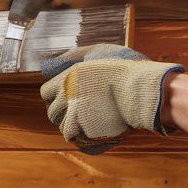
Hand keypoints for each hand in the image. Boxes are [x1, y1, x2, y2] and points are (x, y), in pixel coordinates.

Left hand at [39, 43, 184, 151]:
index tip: (71, 98)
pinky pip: (72, 135)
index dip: (57, 96)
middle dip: (64, 112)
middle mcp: (67, 94)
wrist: (142, 89)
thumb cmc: (124, 68)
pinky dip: (80, 134)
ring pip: (62, 125)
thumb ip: (74, 55)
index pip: (45, 92)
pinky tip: (92, 129)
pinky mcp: (85, 128)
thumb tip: (48, 65)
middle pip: (52, 111)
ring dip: (73, 124)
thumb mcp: (98, 52)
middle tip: (82, 111)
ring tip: (90, 120)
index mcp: (68, 77)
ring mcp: (75, 112)